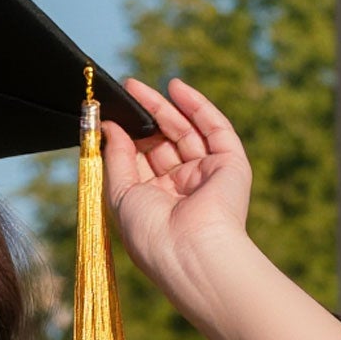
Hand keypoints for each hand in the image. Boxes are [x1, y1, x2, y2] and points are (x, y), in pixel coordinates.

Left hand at [100, 75, 254, 310]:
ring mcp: (207, 175)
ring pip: (186, 132)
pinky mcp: (230, 164)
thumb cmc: (150, 233)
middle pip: (163, 143)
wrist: (190, 251)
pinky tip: (175, 87)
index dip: (128, 137)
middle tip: (126, 91)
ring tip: (138, 87)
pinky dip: (196, 106)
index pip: (141, 162)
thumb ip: (115, 158)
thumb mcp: (120, 194)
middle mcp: (182, 189)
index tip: (110, 115)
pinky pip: (215, 128)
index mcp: (156, 203)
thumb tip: (110, 127)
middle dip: (145, 117)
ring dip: (165, 107)